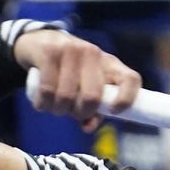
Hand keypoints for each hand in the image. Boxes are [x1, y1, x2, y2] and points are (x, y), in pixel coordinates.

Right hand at [14, 30, 140, 130]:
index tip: (113, 112)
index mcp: (110, 64)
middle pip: (93, 96)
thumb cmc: (68, 72)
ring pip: (66, 96)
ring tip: (54, 106)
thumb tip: (89, 128)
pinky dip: (42, 103)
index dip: (126, 98)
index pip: (131, 79)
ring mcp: (72, 50)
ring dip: (57, 110)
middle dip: (79, 113)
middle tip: (70, 112)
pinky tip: (41, 102)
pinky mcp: (50, 51)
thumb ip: (91, 110)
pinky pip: (47, 90)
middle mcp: (94, 53)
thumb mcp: (84, 86)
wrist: (38, 42)